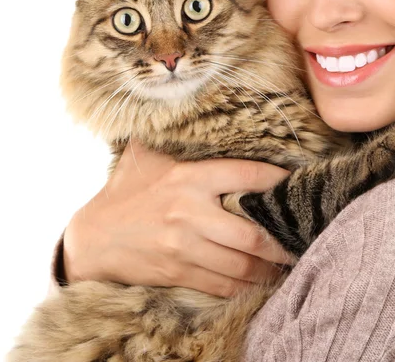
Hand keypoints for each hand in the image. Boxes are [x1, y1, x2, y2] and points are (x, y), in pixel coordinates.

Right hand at [62, 141, 292, 296]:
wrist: (93, 238)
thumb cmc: (125, 191)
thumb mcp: (146, 156)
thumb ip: (175, 137)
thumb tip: (198, 109)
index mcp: (188, 178)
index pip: (246, 175)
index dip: (276, 179)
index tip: (295, 181)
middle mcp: (190, 213)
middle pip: (252, 233)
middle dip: (282, 240)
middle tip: (302, 238)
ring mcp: (184, 247)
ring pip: (242, 264)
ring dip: (270, 268)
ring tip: (289, 263)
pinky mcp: (178, 272)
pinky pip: (222, 284)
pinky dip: (246, 285)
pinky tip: (261, 282)